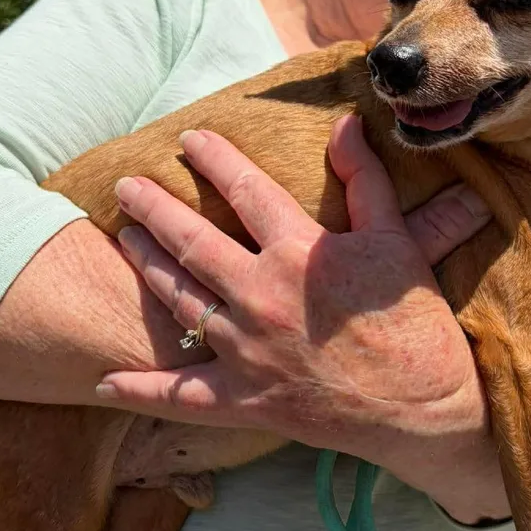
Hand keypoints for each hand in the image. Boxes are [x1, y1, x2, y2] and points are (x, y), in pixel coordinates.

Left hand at [97, 115, 509, 521]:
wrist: (425, 408)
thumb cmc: (413, 320)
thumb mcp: (395, 238)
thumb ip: (363, 178)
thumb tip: (345, 123)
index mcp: (297, 254)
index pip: (246, 191)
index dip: (216, 159)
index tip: (191, 140)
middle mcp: (260, 298)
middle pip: (192, 242)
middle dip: (154, 209)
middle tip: (126, 186)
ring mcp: (246, 352)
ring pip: (179, 301)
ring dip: (147, 267)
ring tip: (125, 240)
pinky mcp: (245, 399)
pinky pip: (180, 395)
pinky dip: (141, 389)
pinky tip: (105, 380)